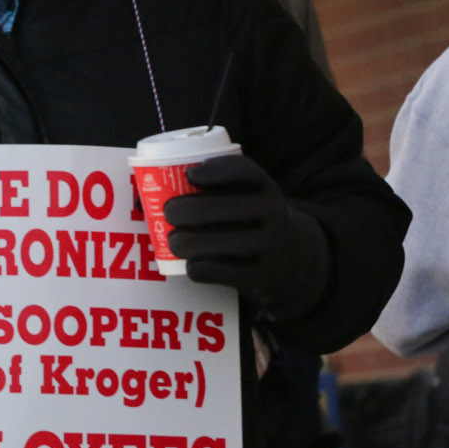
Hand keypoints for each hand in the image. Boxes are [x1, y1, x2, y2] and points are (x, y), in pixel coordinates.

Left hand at [164, 154, 328, 317]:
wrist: (294, 260)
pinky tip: (193, 265)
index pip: (243, 171)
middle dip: (180, 210)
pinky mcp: (261, 277)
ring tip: (174, 241)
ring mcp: (269, 246)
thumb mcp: (249, 197)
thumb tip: (154, 183)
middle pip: (216, 209)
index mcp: (266, 188)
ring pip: (211, 243)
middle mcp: (272, 214)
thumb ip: (219, 186)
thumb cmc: (252, 219)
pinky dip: (197, 269)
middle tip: (167, 213)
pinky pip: (215, 271)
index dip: (214, 170)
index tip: (190, 175)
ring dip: (182, 242)